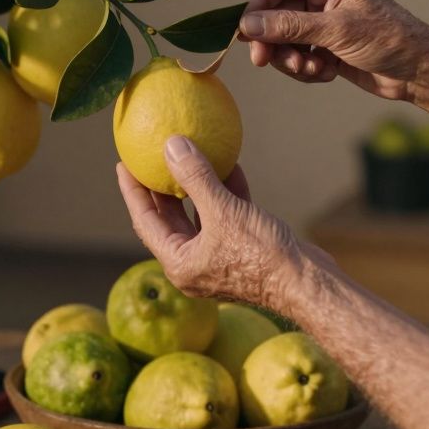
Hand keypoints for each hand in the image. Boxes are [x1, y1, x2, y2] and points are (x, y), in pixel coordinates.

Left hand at [115, 135, 304, 308]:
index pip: (145, 220)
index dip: (133, 190)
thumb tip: (171, 145)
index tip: (124, 163)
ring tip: (189, 155)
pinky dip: (226, 193)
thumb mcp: (223, 212)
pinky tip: (231, 165)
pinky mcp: (243, 250)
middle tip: (152, 157)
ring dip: (197, 186)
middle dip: (161, 187)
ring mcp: (219, 257)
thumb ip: (195, 177)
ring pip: (200, 215)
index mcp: (179, 262)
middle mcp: (194, 263)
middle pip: (169, 218)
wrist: (305, 283)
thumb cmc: (261, 255)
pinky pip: (227, 216)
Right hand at [239, 0, 428, 99]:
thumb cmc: (388, 40)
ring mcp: (324, 23)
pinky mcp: (326, 46)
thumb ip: (290, 26)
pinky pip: (298, 56)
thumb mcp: (337, 30)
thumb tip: (248, 24)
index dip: (258, 6)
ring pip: (285, 39)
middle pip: (277, 15)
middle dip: (274, 41)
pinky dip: (306, 68)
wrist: (419, 72)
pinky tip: (326, 73)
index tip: (245, 32)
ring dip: (291, 59)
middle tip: (264, 61)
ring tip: (311, 69)